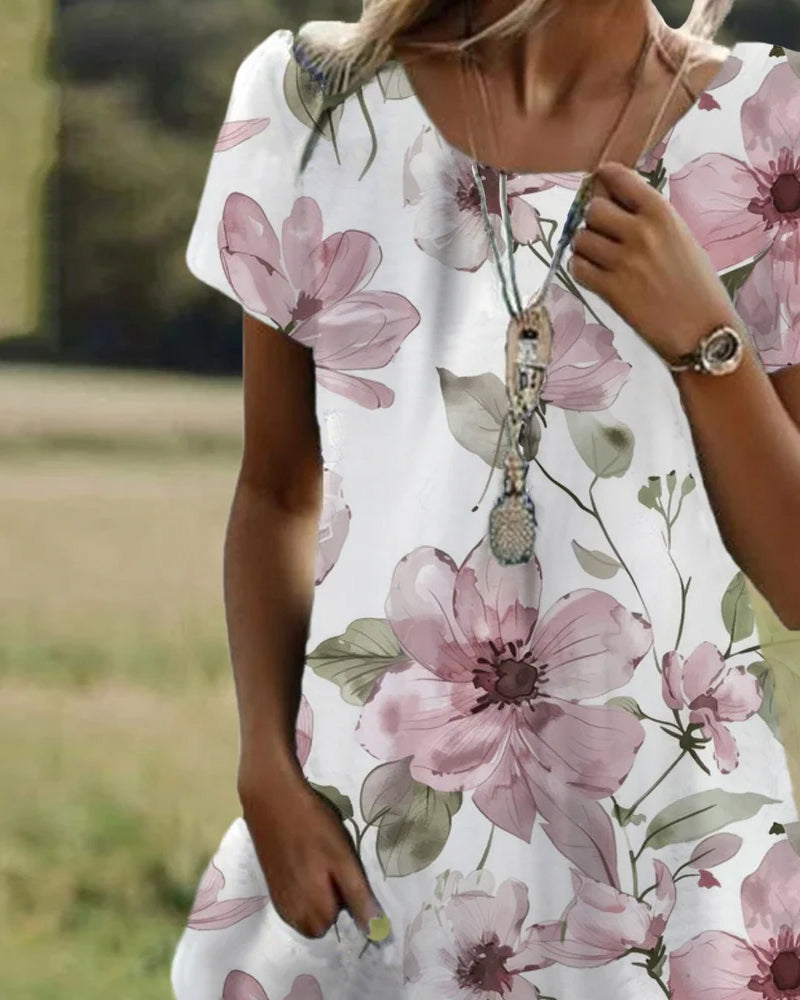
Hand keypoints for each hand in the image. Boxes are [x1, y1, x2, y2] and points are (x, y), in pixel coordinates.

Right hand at [238, 766, 383, 939]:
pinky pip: (294, 902)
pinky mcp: (271, 888)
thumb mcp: (344, 860)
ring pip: (308, 912)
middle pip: (323, 921)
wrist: (273, 800)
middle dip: (330, 899)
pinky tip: (301, 860)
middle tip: (330, 865)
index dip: (346, 897)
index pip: (342, 922)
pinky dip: (301, 888)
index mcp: (313, 913)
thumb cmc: (314, 828)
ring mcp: (279, 903)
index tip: (342, 871)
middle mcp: (292, 916)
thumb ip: (359, 898)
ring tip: (315, 860)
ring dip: (315, 894)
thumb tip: (378, 932)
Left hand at [567, 160, 739, 362]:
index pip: (619, 178)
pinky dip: (581, 269)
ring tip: (601, 258)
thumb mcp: (682, 237)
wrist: (703, 329)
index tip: (600, 183)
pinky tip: (595, 274)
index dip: (604, 179)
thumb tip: (617, 203)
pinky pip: (577, 267)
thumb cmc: (698, 285)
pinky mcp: (610, 289)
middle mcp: (640, 232)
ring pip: (581, 239)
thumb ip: (651, 219)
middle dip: (595, 220)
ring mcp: (623, 261)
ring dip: (586, 247)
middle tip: (604, 233)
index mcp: (662, 213)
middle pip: (594, 209)